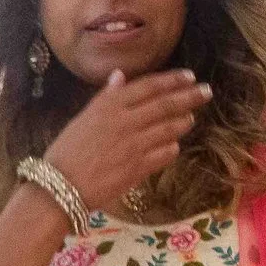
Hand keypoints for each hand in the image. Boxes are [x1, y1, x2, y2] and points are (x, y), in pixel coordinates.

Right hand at [41, 69, 213, 213]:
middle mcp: (126, 122)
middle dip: (190, 96)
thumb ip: (104, 98)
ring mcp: (135, 145)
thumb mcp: (82, 119)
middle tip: (207, 92)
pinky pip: (165, 154)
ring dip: (183, 122)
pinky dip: (172, 148)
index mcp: (110, 107)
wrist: (58, 189)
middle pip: (166, 104)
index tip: (189, 76)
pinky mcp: (139, 168)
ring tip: (191, 119)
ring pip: (170, 128)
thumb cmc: (65, 153)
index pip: (149, 87)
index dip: (172, 80)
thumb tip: (119, 76)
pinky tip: (174, 146)